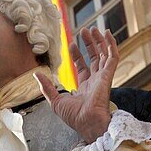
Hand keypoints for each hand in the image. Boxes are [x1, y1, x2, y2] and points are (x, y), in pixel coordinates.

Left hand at [35, 27, 118, 144]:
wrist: (86, 122)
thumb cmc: (74, 116)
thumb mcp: (55, 100)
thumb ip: (46, 87)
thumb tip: (36, 74)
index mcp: (85, 88)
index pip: (83, 67)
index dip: (77, 55)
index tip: (71, 45)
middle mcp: (95, 81)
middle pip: (95, 58)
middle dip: (90, 44)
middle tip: (84, 30)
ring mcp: (103, 78)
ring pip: (104, 55)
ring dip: (100, 41)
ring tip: (94, 28)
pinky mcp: (108, 75)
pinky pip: (113, 57)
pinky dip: (111, 45)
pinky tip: (107, 34)